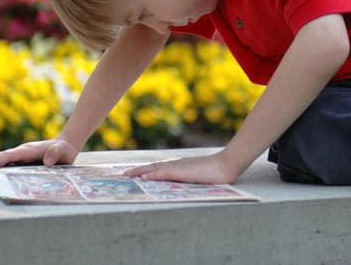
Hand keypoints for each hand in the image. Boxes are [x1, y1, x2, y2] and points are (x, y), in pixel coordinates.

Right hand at [0, 138, 77, 167]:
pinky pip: (7, 162)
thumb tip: (46, 162)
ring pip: (2, 158)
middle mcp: (23, 151)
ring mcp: (21, 155)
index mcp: (30, 150)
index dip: (1, 160)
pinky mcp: (21, 159)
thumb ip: (55, 154)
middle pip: (3, 155)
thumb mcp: (63, 151)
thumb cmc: (64, 149)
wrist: (65, 146)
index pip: (13, 155)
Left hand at [124, 151, 241, 183]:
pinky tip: (143, 177)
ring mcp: (178, 167)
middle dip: (137, 171)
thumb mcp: (202, 178)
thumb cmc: (218, 173)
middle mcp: (176, 165)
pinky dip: (152, 175)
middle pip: (153, 167)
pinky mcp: (182, 172)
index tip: (135, 174)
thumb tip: (190, 185)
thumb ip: (193, 180)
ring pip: (154, 169)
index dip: (147, 170)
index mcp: (180, 167)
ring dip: (140, 172)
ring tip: (127, 175)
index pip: (159, 168)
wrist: (227, 165)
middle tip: (124, 175)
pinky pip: (163, 173)